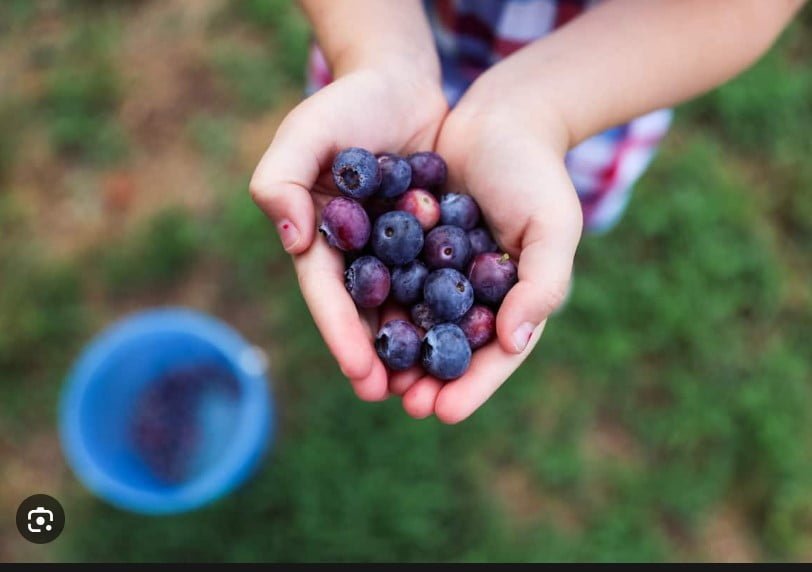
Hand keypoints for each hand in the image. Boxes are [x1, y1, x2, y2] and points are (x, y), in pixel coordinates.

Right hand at [250, 66, 447, 401]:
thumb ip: (280, 181)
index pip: (329, 295)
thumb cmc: (347, 103)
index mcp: (321, 238)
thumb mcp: (304, 133)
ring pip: (404, 308)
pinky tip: (468, 338)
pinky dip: (449, 310)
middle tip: (397, 398)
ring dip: (415, 349)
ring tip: (432, 387)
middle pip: (366, 315)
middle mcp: (356, 253)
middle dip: (379, 359)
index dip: (343, 335)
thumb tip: (294, 240)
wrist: (400, 80)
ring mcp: (394, 249)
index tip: (362, 373)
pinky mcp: (430, 240)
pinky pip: (439, 280)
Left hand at [393, 102, 583, 422]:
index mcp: (513, 300)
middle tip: (406, 406)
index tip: (446, 412)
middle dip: (428, 381)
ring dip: (396, 355)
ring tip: (374, 382)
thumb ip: (541, 283)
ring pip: (416, 324)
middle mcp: (473, 295)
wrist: (498, 120)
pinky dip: (376, 306)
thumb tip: (514, 340)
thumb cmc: (536, 175)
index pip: (495, 356)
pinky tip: (357, 325)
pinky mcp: (406, 247)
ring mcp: (438, 273)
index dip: (473, 386)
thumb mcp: (552, 226)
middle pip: (450, 349)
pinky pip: (389, 283)